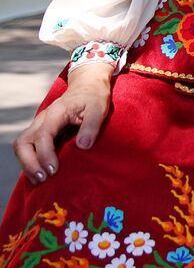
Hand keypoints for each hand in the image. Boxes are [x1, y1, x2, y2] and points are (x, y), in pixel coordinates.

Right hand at [14, 64, 112, 182]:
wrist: (87, 86)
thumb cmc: (94, 97)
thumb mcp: (98, 109)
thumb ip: (91, 127)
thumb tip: (83, 146)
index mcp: (56, 114)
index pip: (43, 136)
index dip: (45, 155)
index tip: (54, 170)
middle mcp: (42, 120)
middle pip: (23, 143)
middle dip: (29, 163)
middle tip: (43, 179)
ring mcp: (39, 125)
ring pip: (22, 146)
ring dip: (27, 164)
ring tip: (40, 180)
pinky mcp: (40, 131)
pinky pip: (27, 147)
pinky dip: (30, 161)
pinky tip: (39, 174)